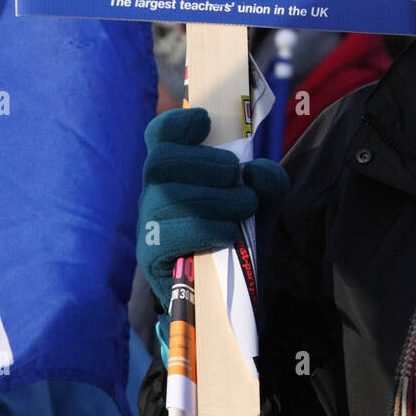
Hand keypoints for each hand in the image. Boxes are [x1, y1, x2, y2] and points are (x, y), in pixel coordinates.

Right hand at [136, 108, 286, 312]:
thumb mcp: (262, 201)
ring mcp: (148, 224)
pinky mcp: (150, 256)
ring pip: (168, 195)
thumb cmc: (240, 234)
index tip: (205, 123)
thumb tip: (253, 172)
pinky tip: (227, 233)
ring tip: (243, 207)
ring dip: (216, 198)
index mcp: (176, 171)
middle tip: (235, 178)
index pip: (159, 135)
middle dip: (206, 163)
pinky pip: (169, 233)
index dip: (176, 123)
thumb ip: (268, 180)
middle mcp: (154, 192)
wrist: (234, 292)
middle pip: (161, 160)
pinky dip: (206, 228)